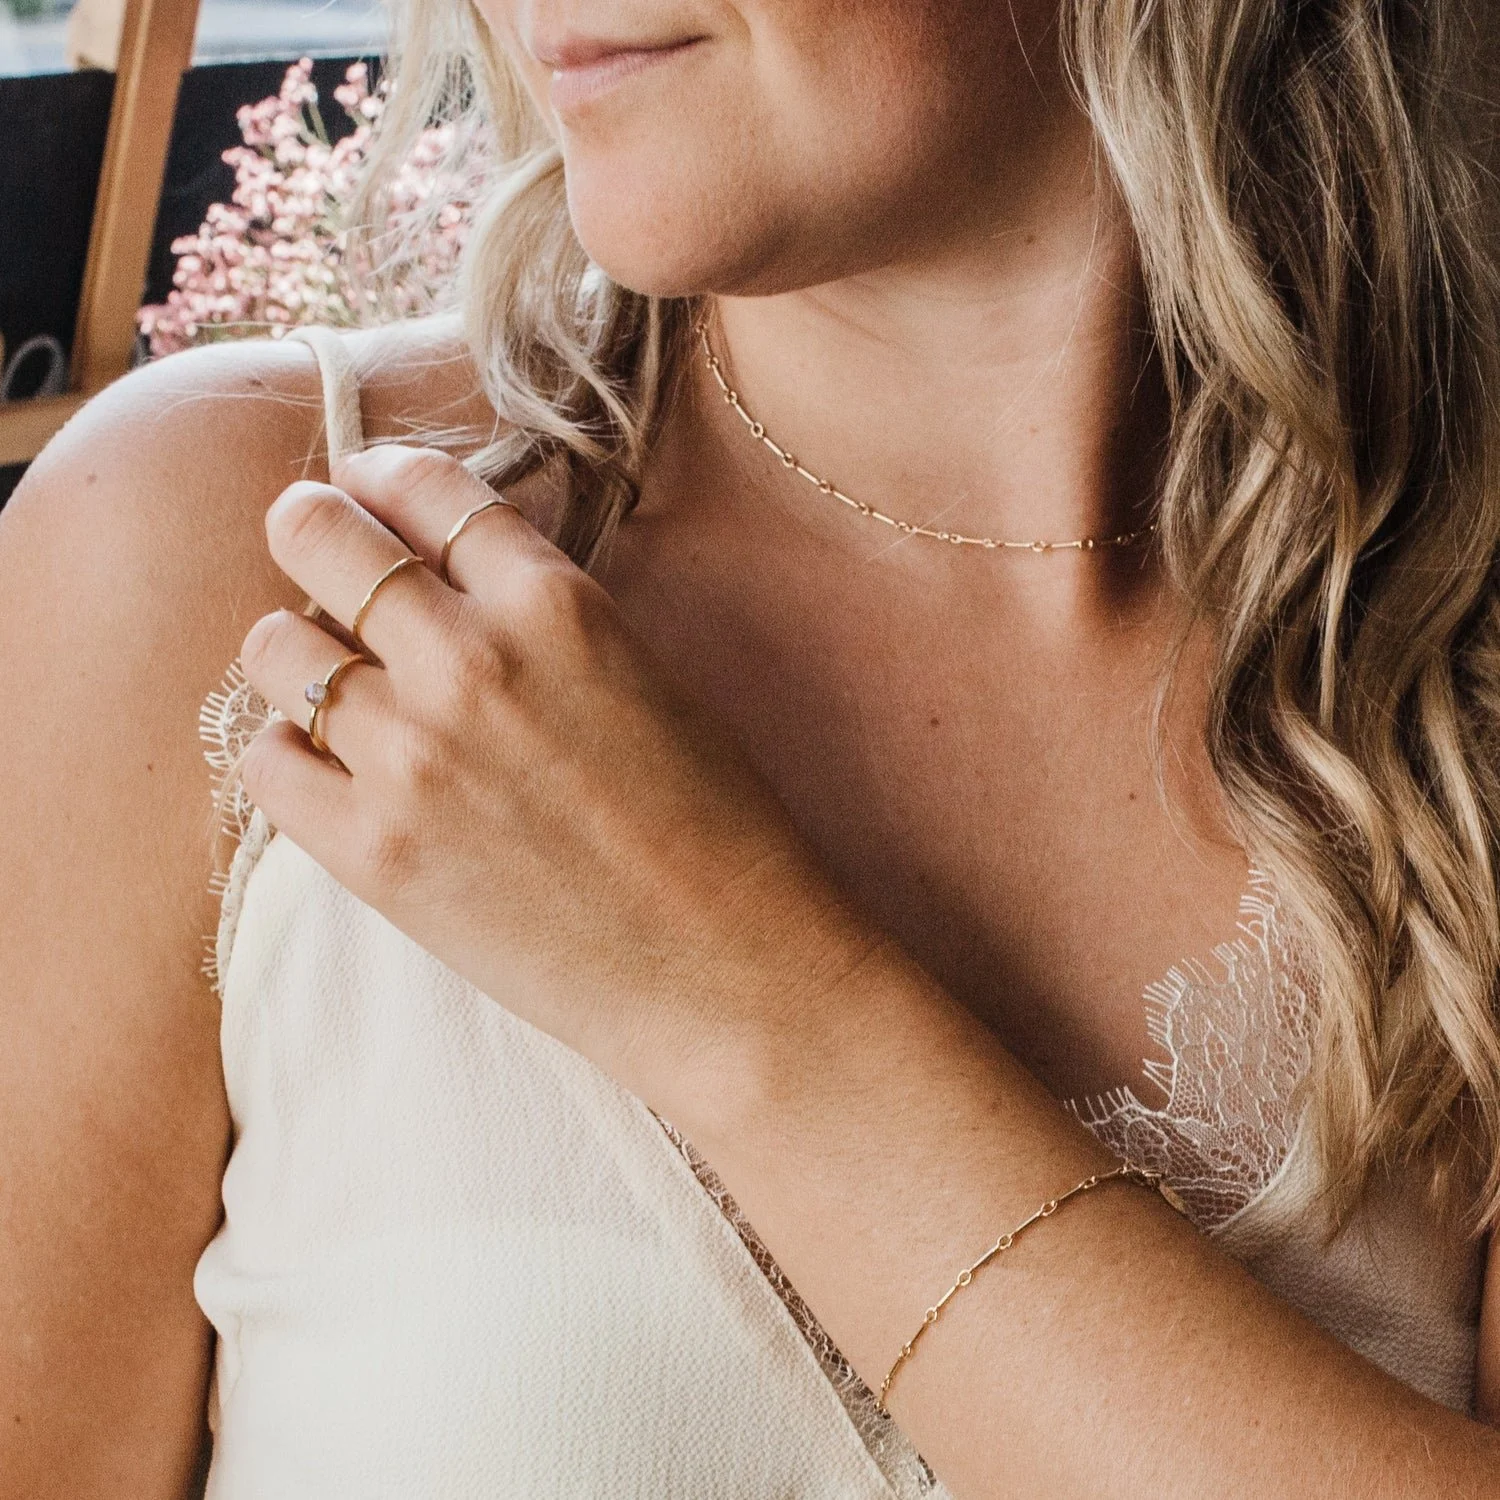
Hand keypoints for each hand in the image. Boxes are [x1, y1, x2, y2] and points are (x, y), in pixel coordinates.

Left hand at [237, 446, 882, 1108]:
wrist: (730, 969)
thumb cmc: (716, 827)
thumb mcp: (647, 677)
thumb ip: (546, 618)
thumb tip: (446, 584)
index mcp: (558, 605)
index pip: (426, 489)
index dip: (382, 477)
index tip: (363, 486)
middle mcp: (471, 661)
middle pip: (324, 539)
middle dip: (309, 528)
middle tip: (309, 541)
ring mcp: (412, 756)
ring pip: (275, 649)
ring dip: (296, 650)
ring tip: (329, 678)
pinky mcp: (373, 853)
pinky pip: (266, 763)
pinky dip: (286, 752)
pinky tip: (328, 765)